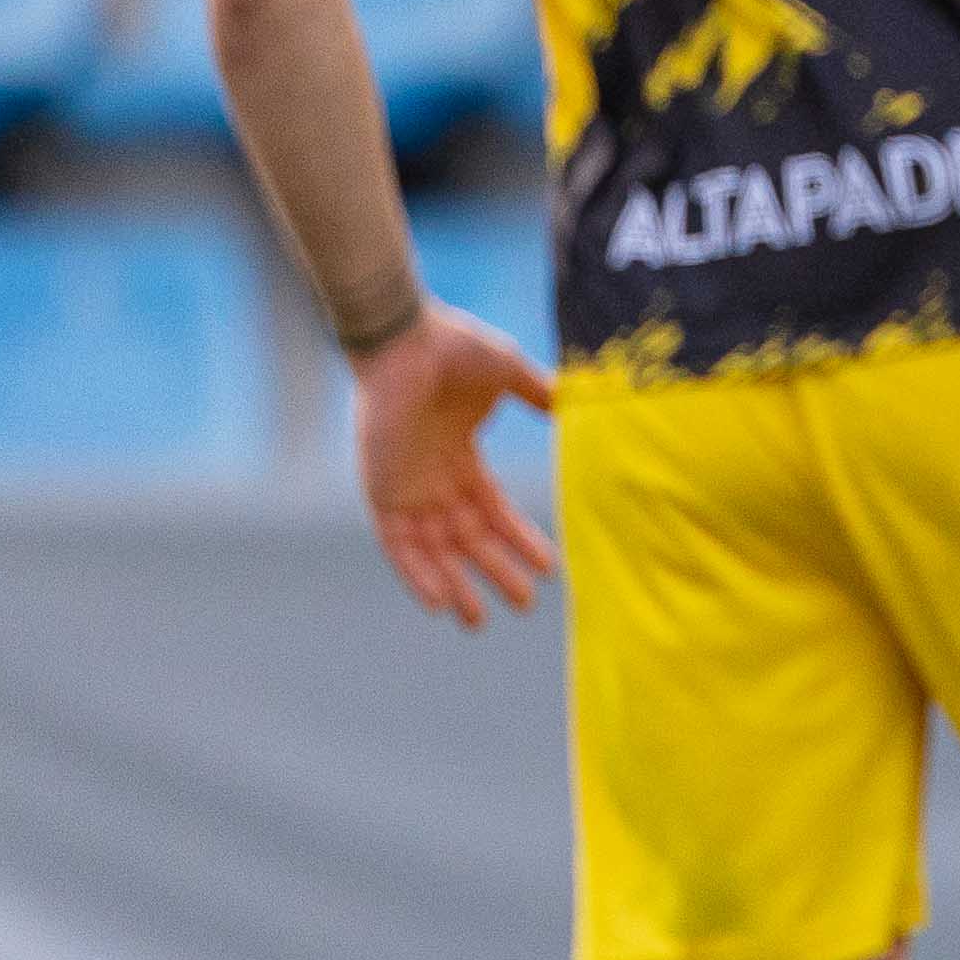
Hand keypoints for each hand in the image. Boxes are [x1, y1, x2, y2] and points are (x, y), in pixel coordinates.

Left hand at [350, 303, 557, 628]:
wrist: (402, 338)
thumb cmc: (452, 347)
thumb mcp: (508, 374)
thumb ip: (539, 394)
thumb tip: (577, 407)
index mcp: (459, 457)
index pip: (493, 511)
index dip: (519, 540)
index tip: (549, 568)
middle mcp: (432, 479)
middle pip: (468, 539)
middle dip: (495, 572)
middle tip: (523, 605)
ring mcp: (405, 487)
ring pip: (434, 551)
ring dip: (456, 584)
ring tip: (479, 621)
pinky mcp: (381, 491)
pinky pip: (397, 544)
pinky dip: (415, 574)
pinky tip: (437, 602)